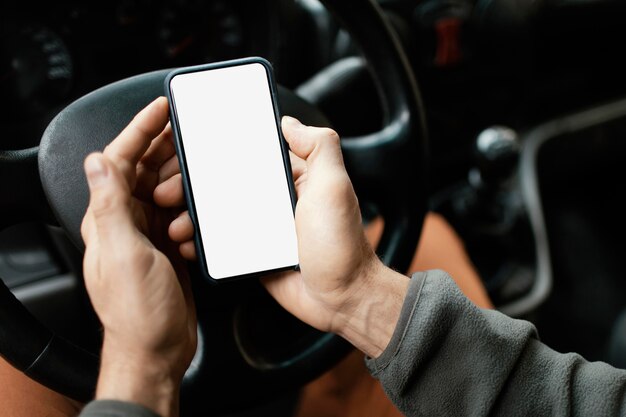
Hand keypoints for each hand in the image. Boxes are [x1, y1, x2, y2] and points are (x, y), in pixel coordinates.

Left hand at [81, 97, 195, 416]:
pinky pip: (180, 213)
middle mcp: (125, 221)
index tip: (161, 108)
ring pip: (165, 189)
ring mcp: (147, 233)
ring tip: (194, 185)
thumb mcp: (124, 254)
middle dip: (167, 152)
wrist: (157, 348)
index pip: (118, 160)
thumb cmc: (138, 311)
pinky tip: (197, 219)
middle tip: (190, 138)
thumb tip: (97, 160)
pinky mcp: (167, 246)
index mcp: (108, 218)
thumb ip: (110, 205)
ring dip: (182, 184)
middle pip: (144, 169)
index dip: (139, 129)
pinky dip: (192, 211)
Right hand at [167, 116, 408, 356]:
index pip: (249, 155)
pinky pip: (222, 241)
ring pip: (218, 212)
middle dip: (192, 184)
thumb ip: (319, 147)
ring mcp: (263, 227)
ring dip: (191, 214)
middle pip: (226, 183)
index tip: (187, 153)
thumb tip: (288, 122)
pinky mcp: (254, 252)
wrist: (341, 298)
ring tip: (174, 222)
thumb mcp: (334, 187)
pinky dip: (202, 241)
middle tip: (166, 191)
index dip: (216, 152)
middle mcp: (276, 199)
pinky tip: (186, 242)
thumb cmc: (341, 243)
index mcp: (294, 178)